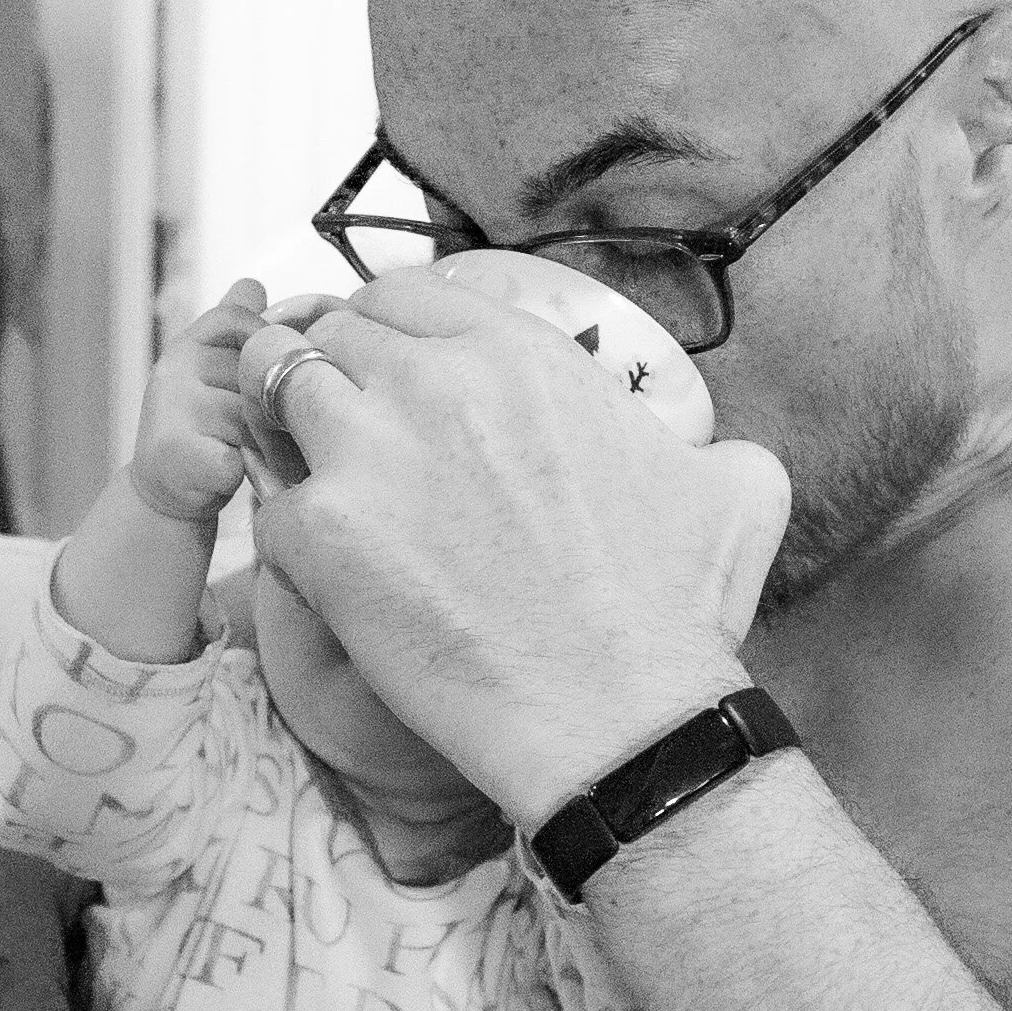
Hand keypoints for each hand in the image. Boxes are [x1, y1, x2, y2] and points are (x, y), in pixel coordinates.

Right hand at [130, 279, 268, 522]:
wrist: (166, 490)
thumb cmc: (203, 429)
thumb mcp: (215, 373)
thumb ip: (234, 331)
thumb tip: (252, 283)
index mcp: (187, 346)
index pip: (238, 320)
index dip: (268, 347)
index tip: (272, 378)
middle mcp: (173, 369)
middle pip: (255, 374)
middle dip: (275, 406)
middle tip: (269, 429)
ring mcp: (172, 409)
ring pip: (254, 416)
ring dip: (270, 442)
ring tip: (258, 453)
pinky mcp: (179, 452)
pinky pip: (244, 454)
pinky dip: (253, 470)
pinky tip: (240, 473)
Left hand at [236, 270, 790, 827]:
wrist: (617, 717)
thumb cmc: (679, 614)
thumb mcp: (739, 494)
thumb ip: (713, 447)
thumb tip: (713, 454)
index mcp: (522, 354)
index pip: (410, 294)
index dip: (395, 331)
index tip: (395, 371)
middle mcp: (436, 380)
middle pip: (336, 333)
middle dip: (338, 373)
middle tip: (354, 432)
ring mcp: (368, 451)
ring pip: (277, 389)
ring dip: (292, 429)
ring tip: (326, 485)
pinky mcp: (320, 534)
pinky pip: (273, 503)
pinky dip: (296, 538)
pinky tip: (336, 579)